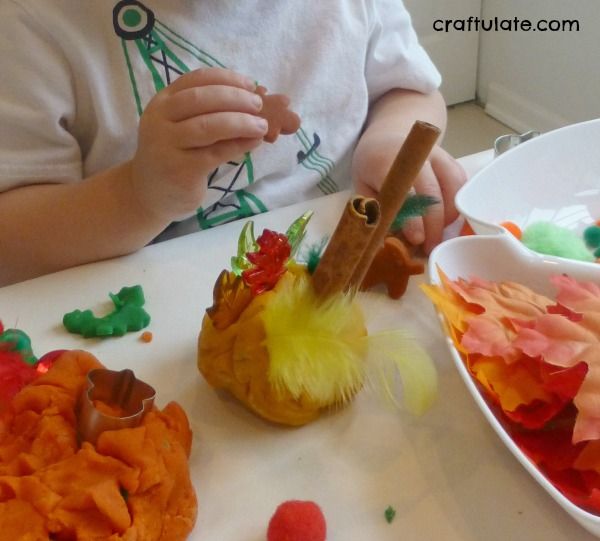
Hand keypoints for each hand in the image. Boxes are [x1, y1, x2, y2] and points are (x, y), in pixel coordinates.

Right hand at [130, 67, 267, 220]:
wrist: (150, 194)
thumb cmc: (174, 155)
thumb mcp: (181, 127)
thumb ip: (206, 112)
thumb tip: (250, 99)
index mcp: (162, 102)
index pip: (196, 80)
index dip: (226, 79)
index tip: (250, 84)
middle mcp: (160, 120)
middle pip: (202, 99)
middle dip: (236, 98)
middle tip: (258, 105)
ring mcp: (168, 145)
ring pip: (209, 126)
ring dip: (241, 122)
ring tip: (262, 125)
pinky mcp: (181, 169)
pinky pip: (216, 153)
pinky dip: (239, 145)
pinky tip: (254, 142)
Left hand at [353, 131, 466, 252]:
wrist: (388, 138)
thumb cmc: (372, 168)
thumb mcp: (361, 188)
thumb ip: (371, 213)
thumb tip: (381, 246)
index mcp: (388, 162)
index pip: (405, 192)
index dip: (412, 218)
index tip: (416, 239)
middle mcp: (417, 156)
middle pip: (433, 193)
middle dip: (433, 226)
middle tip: (428, 248)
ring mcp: (438, 156)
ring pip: (453, 190)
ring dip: (447, 219)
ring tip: (436, 237)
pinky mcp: (452, 161)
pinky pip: (461, 187)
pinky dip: (456, 207)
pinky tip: (445, 223)